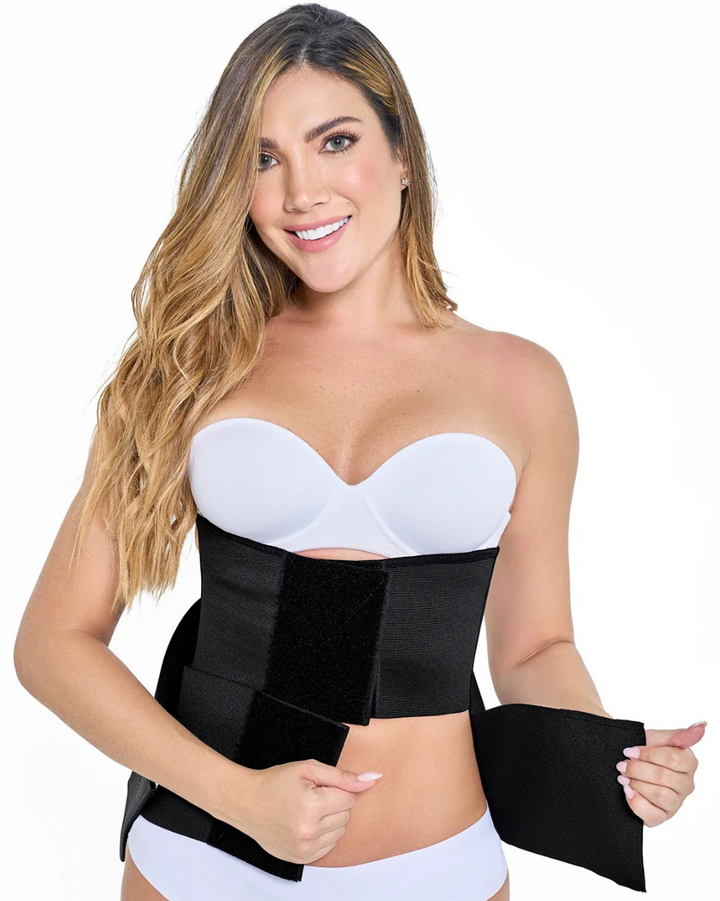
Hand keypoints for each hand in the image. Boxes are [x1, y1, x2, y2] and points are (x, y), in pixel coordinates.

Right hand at [229, 759, 382, 863]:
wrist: (246, 803)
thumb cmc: (275, 782)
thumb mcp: (308, 769)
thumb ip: (342, 775)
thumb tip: (373, 779)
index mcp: (312, 806)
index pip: (349, 798)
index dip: (337, 788)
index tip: (319, 786)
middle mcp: (309, 831)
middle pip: (346, 816)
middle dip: (335, 803)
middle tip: (313, 796)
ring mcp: (304, 848)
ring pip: (340, 832)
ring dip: (331, 820)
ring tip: (309, 810)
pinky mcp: (300, 858)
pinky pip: (329, 847)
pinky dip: (324, 835)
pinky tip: (307, 824)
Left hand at [616, 720, 705, 826]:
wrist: (624, 764)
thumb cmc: (642, 752)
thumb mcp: (657, 738)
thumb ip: (680, 734)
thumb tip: (702, 725)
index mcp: (689, 763)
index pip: (674, 759)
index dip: (648, 754)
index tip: (629, 751)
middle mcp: (686, 785)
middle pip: (664, 777)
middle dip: (637, 769)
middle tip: (622, 765)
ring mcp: (676, 803)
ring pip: (659, 795)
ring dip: (636, 784)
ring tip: (624, 777)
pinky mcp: (662, 817)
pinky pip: (652, 815)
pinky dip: (635, 802)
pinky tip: (628, 791)